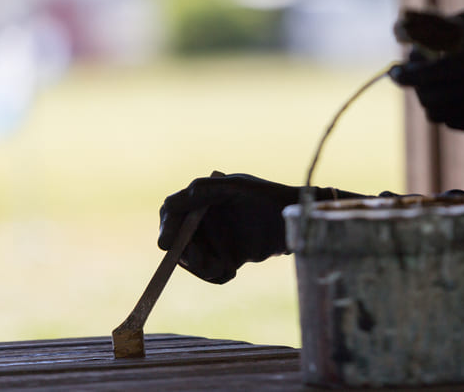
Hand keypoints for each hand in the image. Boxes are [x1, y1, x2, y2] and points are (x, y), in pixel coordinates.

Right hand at [158, 173, 343, 283]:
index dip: (166, 227)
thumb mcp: (240, 188)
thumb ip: (208, 189)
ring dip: (203, 267)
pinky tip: (232, 270)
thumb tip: (180, 196)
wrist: (297, 224)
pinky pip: (211, 273)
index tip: (167, 245)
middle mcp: (205, 218)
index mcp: (204, 197)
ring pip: (192, 260)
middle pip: (178, 240)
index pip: (172, 210)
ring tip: (225, 267)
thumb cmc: (271, 198)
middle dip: (186, 254)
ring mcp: (215, 239)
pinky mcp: (227, 257)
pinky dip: (216, 275)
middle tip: (205, 263)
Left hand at [389, 9, 463, 131]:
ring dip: (428, 99)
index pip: (421, 75)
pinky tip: (454, 93)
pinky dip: (448, 109)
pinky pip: (454, 122)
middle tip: (413, 75)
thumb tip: (401, 34)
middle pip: (426, 98)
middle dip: (415, 86)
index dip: (403, 75)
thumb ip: (436, 28)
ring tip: (432, 84)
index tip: (396, 70)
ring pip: (437, 114)